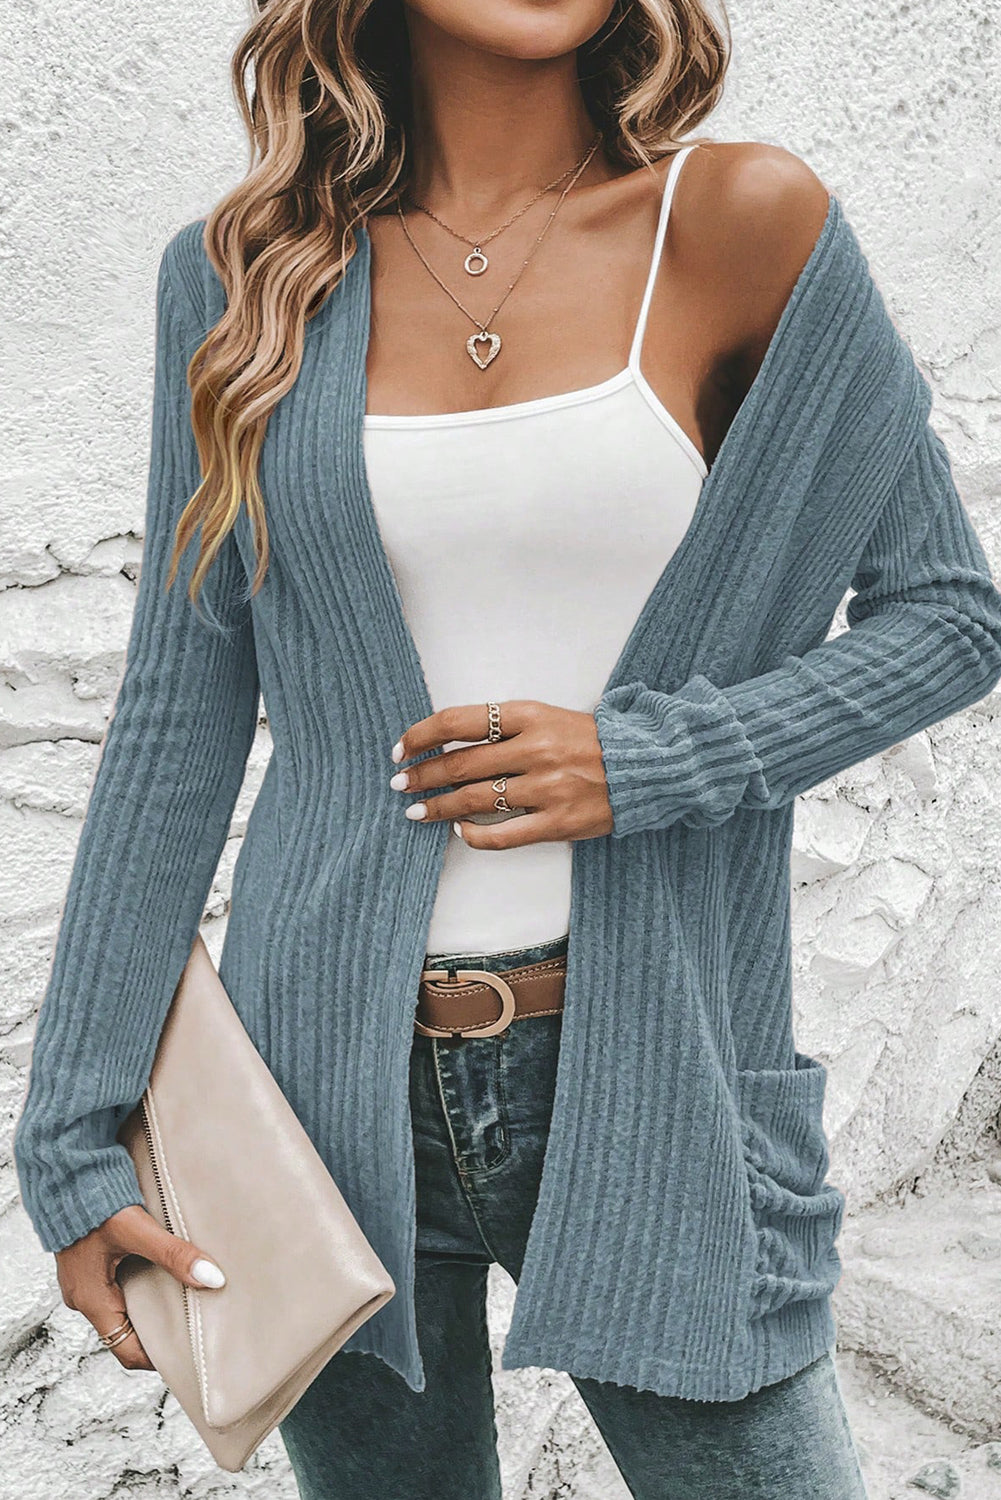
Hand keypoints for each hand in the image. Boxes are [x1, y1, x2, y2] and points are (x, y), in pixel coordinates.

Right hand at [55, 1204, 226, 1370]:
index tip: (187, 1353)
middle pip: (126, 1331)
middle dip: (158, 1331)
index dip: (157, 1357)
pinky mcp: (90, 1264)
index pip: (126, 1350)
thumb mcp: (137, 1231)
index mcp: (91, 1300)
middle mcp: (85, 1296)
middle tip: (192, 1324)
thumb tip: (212, 1278)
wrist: (68, 1174)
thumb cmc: (94, 1203)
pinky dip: (140, 1286)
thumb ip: (174, 1255)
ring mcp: (86, 1280)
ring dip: (150, 1305)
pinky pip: (117, 1286)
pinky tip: (164, 1273)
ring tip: (184, 1299)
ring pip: (123, 1307)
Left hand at [390, 699, 613, 847]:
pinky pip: (503, 834)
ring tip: (416, 811)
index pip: (458, 721)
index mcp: (529, 715)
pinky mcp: (558, 822)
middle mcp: (535, 749)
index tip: (402, 748)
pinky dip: (475, 835)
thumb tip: (447, 742)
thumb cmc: (588, 740)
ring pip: (475, 799)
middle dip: (422, 775)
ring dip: (438, 807)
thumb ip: (502, 726)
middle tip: (400, 784)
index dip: (421, 735)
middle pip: (460, 764)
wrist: (644, 765)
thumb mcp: (545, 717)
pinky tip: (460, 832)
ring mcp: (547, 787)